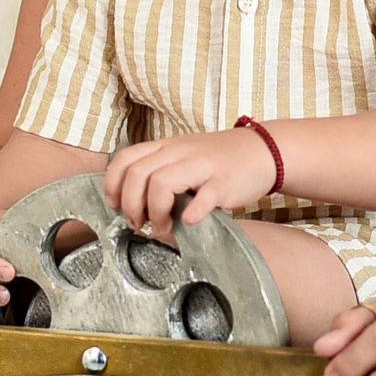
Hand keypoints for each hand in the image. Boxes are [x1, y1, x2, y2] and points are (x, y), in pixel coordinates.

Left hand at [103, 128, 276, 237]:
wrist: (262, 151)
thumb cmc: (217, 161)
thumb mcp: (182, 158)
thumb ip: (159, 174)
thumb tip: (132, 206)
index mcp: (166, 147)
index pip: (125, 158)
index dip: (113, 184)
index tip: (115, 206)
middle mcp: (179, 152)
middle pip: (138, 174)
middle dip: (131, 204)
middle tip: (138, 224)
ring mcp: (202, 166)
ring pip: (162, 182)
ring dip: (155, 211)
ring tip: (162, 228)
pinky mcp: (224, 182)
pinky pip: (204, 196)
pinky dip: (193, 211)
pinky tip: (190, 221)